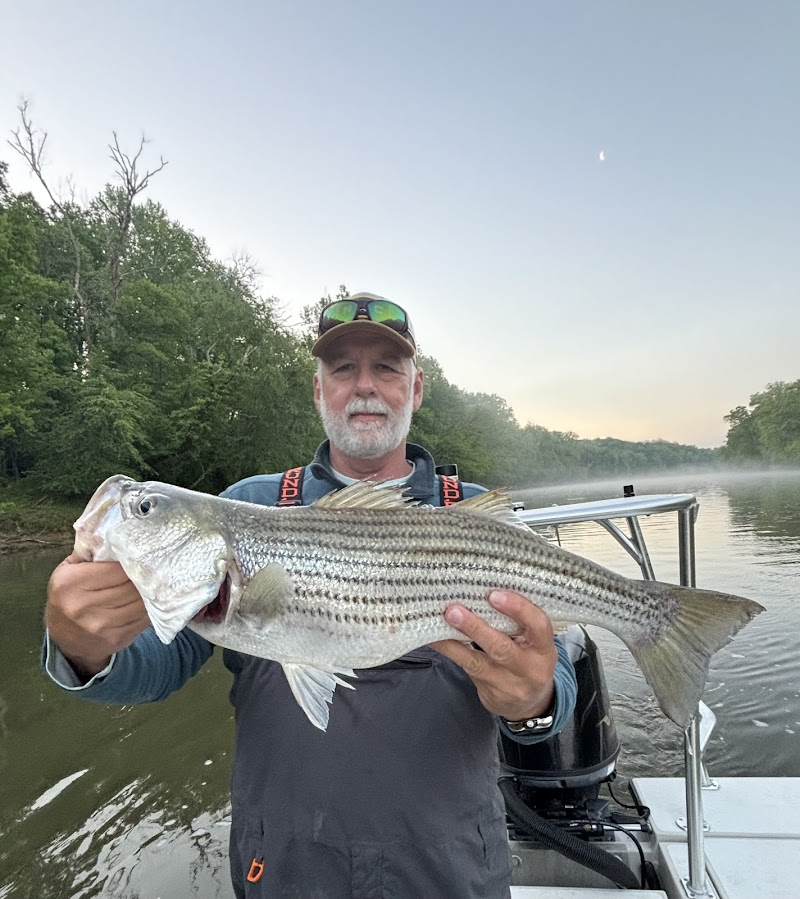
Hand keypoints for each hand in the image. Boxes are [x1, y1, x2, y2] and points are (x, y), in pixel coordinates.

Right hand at [46, 551, 149, 679]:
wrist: (64, 638)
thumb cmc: (69, 595)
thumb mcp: (69, 569)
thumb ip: (91, 551)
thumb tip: (120, 533)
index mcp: (71, 583)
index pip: (118, 568)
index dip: (134, 561)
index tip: (144, 555)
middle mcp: (83, 606)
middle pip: (131, 586)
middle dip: (146, 576)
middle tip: (157, 567)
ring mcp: (101, 626)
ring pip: (141, 603)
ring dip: (152, 592)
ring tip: (157, 582)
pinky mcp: (116, 638)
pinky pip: (144, 619)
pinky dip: (151, 608)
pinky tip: (151, 600)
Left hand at [429, 590, 556, 720]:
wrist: (530, 705)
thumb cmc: (529, 659)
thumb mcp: (535, 643)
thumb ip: (519, 623)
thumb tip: (483, 591)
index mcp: (545, 649)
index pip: (539, 626)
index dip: (518, 609)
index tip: (494, 595)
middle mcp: (530, 669)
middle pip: (502, 648)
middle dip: (476, 628)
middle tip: (454, 610)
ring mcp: (508, 685)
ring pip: (477, 662)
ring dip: (453, 643)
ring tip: (439, 624)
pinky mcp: (489, 693)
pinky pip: (466, 668)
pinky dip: (450, 652)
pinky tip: (435, 640)